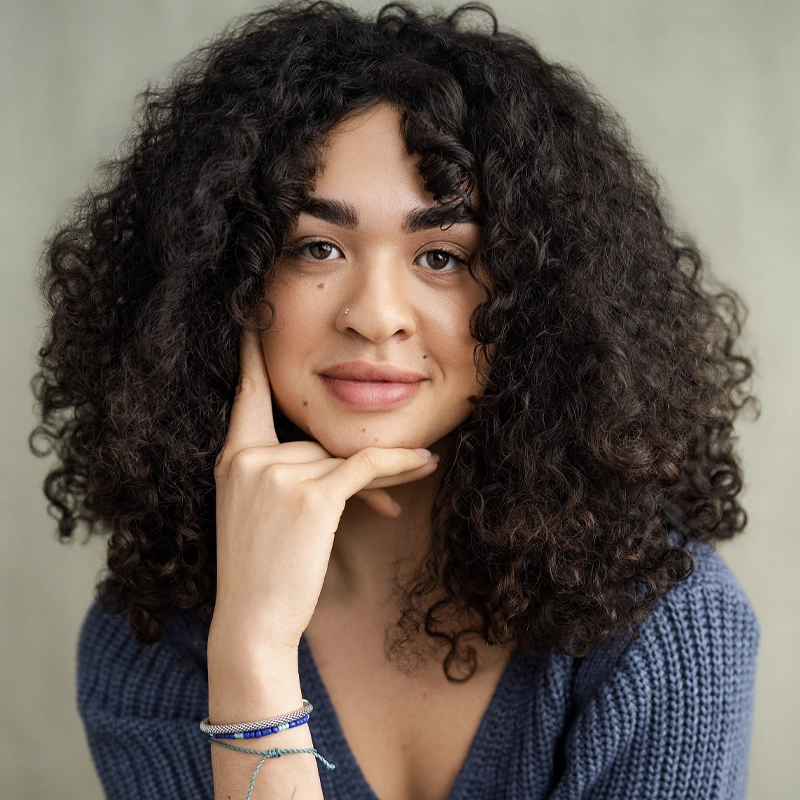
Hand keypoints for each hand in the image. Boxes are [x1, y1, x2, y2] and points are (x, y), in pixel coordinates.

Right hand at [210, 329, 439, 653]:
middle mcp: (250, 457)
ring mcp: (278, 473)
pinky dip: (398, 465)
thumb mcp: (259, 512)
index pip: (248, 394)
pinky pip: (365, 468)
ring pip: (346, 456)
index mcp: (233, 456)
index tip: (254, 319)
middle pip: (321, 437)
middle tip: (411, 461)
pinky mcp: (311, 496)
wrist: (252, 625)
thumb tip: (345, 460)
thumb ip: (290, 472)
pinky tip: (424, 462)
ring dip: (385, 472)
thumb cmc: (260, 572)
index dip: (253, 357)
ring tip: (418, 474)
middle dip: (363, 456)